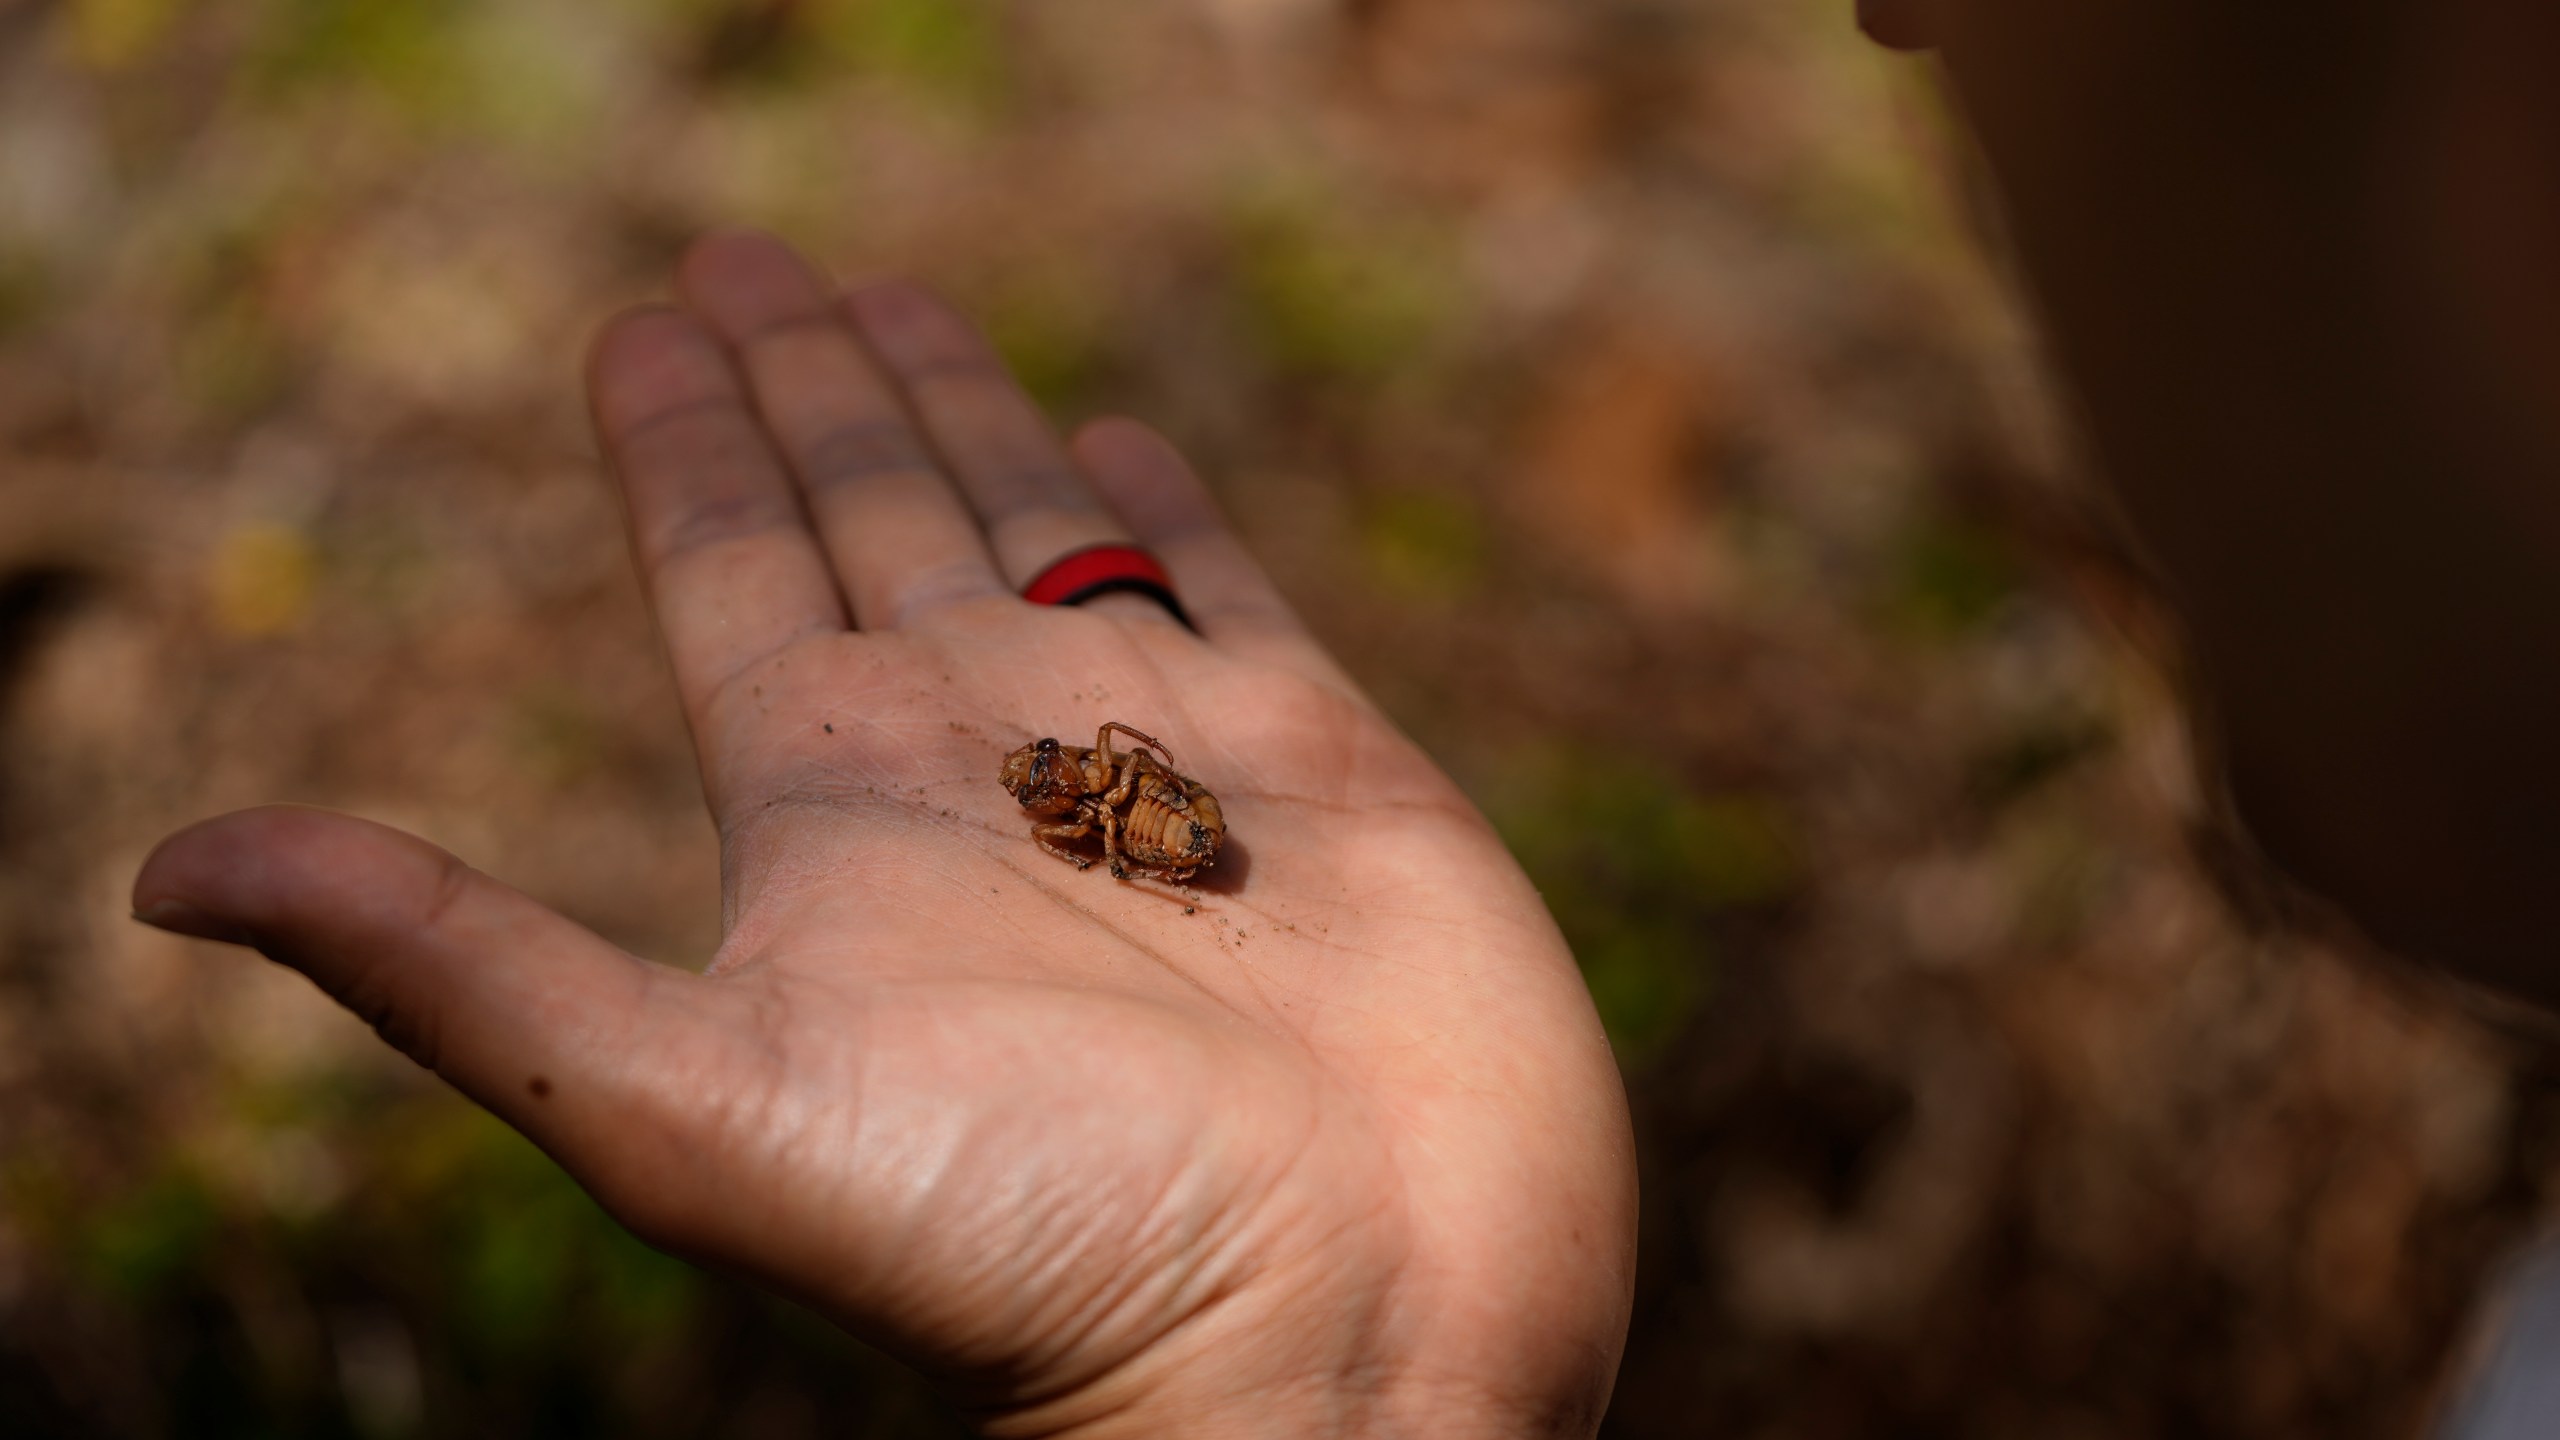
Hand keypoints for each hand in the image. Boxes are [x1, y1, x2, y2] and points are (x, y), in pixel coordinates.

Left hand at [132, 232, 1635, 1436]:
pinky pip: (1226, 590)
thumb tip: (167, 872)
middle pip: (868, 520)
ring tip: (894, 303)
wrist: (1347, 1325)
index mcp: (836, 813)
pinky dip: (1171, 510)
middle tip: (746, 261)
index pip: (731, 574)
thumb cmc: (1041, 1245)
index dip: (679, 448)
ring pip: (1037, 531)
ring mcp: (1161, 753)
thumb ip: (463, 970)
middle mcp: (984, 765)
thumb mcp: (703, 1109)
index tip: (638, 320)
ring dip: (965, 415)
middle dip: (807, 391)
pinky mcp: (1323, 758)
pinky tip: (1117, 442)